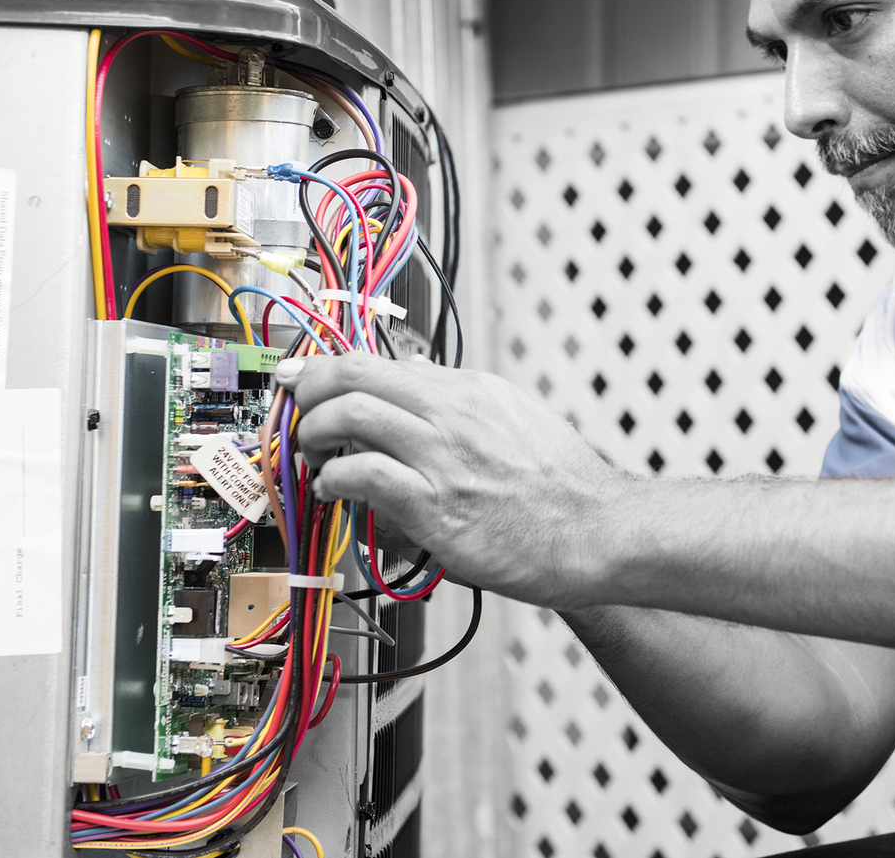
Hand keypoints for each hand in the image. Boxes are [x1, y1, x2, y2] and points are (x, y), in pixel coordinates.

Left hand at [277, 353, 631, 607]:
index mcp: (471, 389)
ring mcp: (444, 455)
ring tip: (313, 459)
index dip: (328, 369)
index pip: (381, 362)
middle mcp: (454, 411)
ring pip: (349, 415)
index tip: (303, 379)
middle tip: (294, 415)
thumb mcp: (516, 420)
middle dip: (308, 390)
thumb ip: (464, 409)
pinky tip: (333, 491)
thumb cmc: (564, 489)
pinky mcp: (436, 504)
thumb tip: (416, 397)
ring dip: (313, 435)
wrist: (600, 531)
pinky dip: (333, 478)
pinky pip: (362, 474)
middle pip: (353, 373)